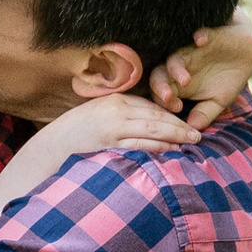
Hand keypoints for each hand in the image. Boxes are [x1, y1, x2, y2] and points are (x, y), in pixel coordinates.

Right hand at [17, 94, 188, 178]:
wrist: (54, 145)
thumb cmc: (78, 133)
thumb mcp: (100, 116)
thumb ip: (122, 116)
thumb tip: (148, 124)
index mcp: (115, 100)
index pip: (150, 106)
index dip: (170, 115)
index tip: (185, 123)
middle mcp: (117, 110)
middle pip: (156, 115)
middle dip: (179, 124)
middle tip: (198, 133)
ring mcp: (114, 126)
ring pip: (152, 129)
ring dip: (175, 135)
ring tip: (191, 141)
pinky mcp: (111, 142)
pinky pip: (140, 144)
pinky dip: (159, 147)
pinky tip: (172, 150)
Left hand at [151, 16, 251, 130]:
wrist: (243, 51)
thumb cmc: (226, 78)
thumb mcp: (217, 100)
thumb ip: (204, 113)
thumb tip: (193, 131)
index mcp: (179, 84)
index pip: (162, 93)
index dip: (164, 101)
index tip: (176, 108)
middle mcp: (180, 67)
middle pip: (161, 74)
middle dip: (161, 85)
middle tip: (167, 96)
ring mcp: (191, 51)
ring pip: (176, 57)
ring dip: (177, 67)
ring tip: (184, 79)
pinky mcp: (207, 36)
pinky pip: (201, 34)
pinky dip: (200, 36)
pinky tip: (200, 41)